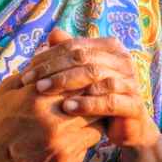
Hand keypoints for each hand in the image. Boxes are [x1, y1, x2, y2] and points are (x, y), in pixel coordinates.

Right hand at [0, 30, 104, 161]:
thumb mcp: (7, 90)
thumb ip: (36, 74)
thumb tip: (56, 56)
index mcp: (38, 98)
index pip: (79, 80)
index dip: (84, 78)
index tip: (84, 78)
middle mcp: (54, 122)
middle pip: (93, 102)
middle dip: (92, 98)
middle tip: (88, 96)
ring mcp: (62, 147)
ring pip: (96, 126)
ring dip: (90, 120)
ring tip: (77, 118)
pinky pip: (86, 149)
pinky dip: (80, 142)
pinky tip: (65, 140)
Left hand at [23, 30, 160, 149]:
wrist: (126, 127)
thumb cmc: (98, 98)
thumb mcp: (82, 77)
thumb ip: (70, 55)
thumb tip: (53, 33)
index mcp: (111, 48)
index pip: (75, 46)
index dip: (49, 57)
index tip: (26, 72)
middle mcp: (123, 61)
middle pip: (84, 58)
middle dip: (53, 70)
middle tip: (31, 82)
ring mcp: (131, 82)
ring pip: (95, 76)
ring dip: (66, 83)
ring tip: (43, 92)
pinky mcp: (134, 105)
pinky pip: (109, 101)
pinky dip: (87, 103)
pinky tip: (67, 108)